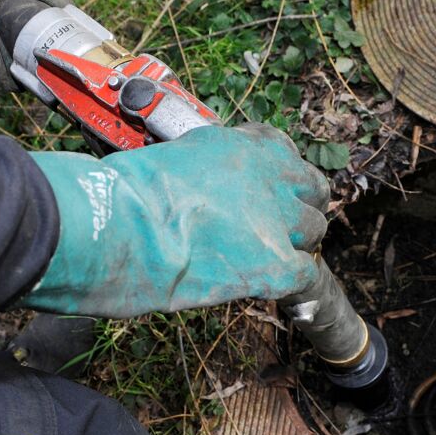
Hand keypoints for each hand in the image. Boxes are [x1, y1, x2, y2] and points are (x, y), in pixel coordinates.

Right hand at [21, 124, 330, 317]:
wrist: (121, 228)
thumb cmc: (129, 196)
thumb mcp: (174, 160)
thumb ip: (202, 169)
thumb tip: (204, 190)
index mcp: (244, 145)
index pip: (283, 150)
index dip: (277, 175)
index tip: (265, 188)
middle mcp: (271, 176)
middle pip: (312, 189)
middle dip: (298, 205)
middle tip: (276, 226)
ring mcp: (279, 221)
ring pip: (314, 230)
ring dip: (296, 243)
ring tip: (268, 259)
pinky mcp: (276, 265)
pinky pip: (308, 275)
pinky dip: (297, 284)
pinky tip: (276, 288)